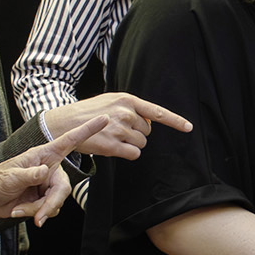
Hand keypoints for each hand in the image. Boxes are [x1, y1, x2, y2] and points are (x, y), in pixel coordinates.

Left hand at [0, 117, 106, 226]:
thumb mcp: (9, 176)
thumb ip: (29, 174)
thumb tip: (44, 172)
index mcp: (42, 156)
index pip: (68, 141)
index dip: (86, 131)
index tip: (103, 120)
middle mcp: (48, 169)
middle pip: (63, 187)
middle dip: (51, 203)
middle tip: (39, 216)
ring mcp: (46, 185)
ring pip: (57, 201)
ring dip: (39, 210)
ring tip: (20, 209)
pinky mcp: (44, 199)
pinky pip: (50, 209)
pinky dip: (36, 213)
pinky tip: (22, 210)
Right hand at [43, 92, 191, 160]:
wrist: (65, 122)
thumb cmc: (89, 112)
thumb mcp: (111, 101)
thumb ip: (131, 108)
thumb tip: (147, 122)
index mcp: (127, 100)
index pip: (156, 112)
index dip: (175, 121)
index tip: (188, 127)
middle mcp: (125, 113)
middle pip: (147, 133)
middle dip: (136, 134)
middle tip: (118, 130)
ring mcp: (119, 129)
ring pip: (141, 145)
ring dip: (131, 145)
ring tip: (112, 137)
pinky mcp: (112, 145)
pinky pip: (133, 154)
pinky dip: (128, 154)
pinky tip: (115, 148)